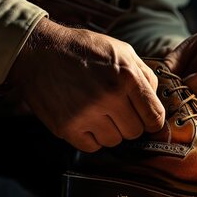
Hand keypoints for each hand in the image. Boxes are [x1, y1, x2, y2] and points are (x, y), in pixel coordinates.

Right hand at [7, 18, 164, 151]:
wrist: (39, 51)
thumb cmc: (84, 50)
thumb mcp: (122, 51)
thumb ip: (145, 76)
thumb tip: (156, 103)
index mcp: (127, 77)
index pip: (155, 117)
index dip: (153, 121)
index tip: (146, 119)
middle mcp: (109, 97)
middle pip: (135, 132)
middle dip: (129, 122)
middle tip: (116, 109)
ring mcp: (86, 115)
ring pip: (114, 141)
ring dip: (110, 130)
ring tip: (98, 111)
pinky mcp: (67, 128)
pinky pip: (92, 147)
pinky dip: (91, 137)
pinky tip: (85, 119)